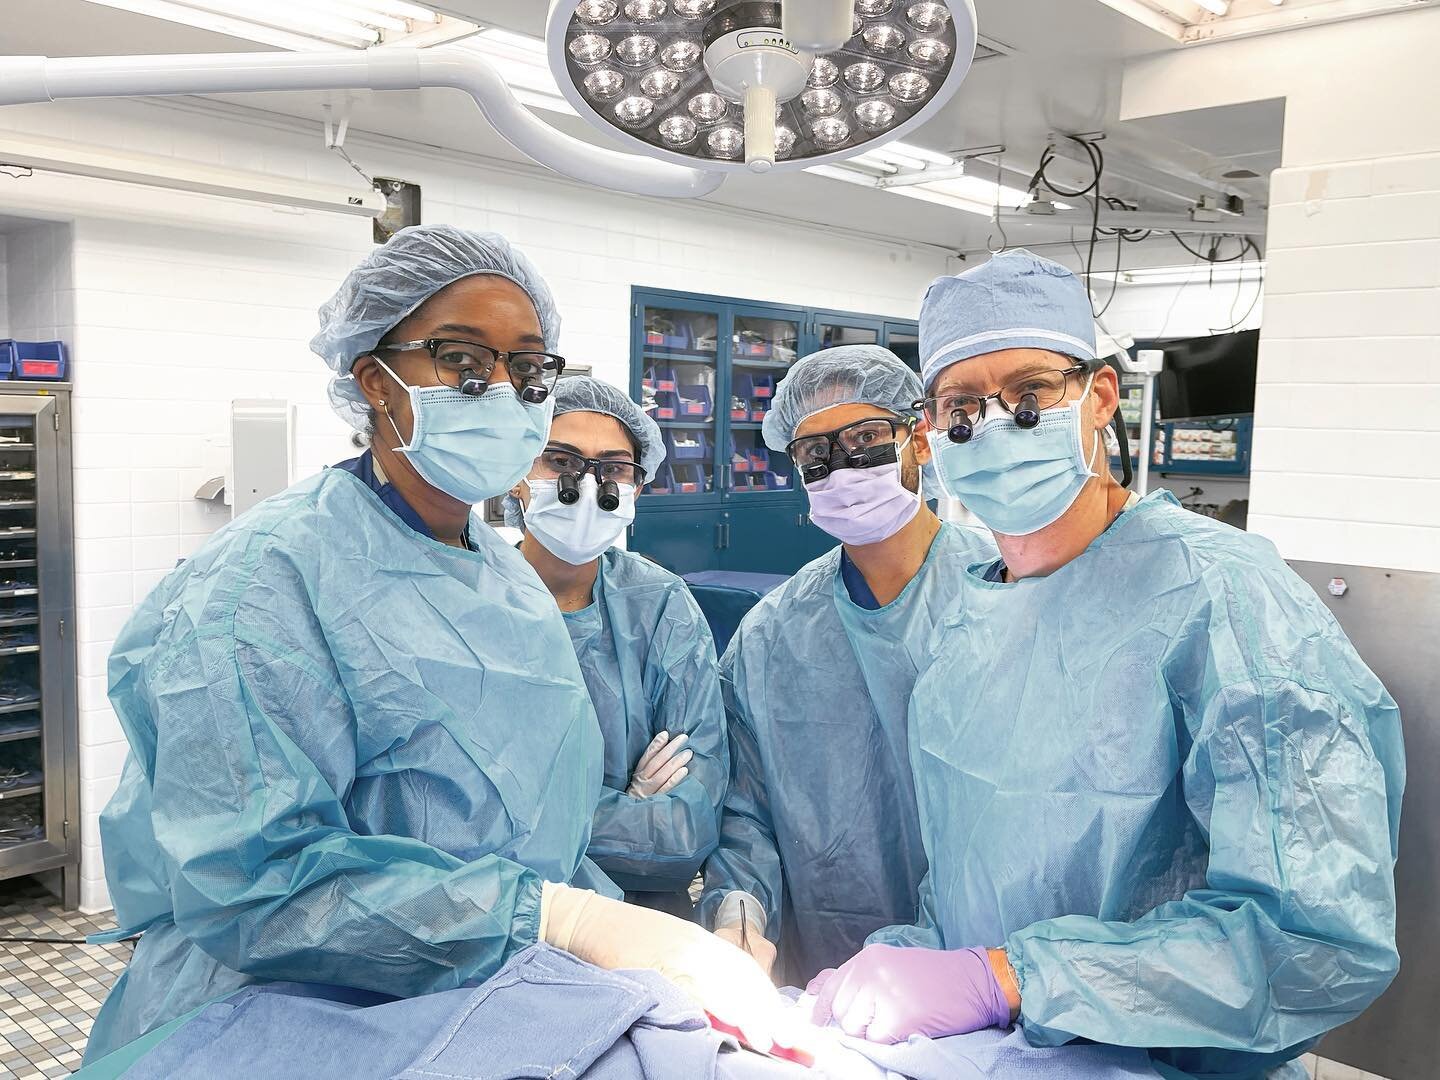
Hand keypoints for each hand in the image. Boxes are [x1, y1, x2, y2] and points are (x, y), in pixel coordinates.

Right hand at [542, 883, 785, 1050]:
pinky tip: (734, 1024)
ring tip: (778, 1041)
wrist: (589, 921)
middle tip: (804, 1046)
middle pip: (747, 983)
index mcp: (705, 947)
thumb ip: (703, 982)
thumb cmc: (629, 942)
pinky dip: (718, 1007)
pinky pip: (695, 989)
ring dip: (755, 1015)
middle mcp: (700, 948)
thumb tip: (734, 1018)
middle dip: (776, 1016)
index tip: (800, 1036)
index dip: (774, 1007)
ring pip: (728, 986)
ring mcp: (682, 955)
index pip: (750, 978)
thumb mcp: (672, 958)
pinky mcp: (661, 965)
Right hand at [626, 731, 691, 797]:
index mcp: (637, 776)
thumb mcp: (638, 783)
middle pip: (657, 763)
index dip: (655, 745)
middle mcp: (641, 782)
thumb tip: (665, 752)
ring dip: (675, 762)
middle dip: (671, 749)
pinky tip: (684, 771)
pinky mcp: (655, 803)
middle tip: (684, 738)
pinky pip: (666, 790)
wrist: (629, 821)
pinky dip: (674, 779)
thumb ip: (648, 770)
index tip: (665, 734)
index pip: (646, 757)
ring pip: (662, 774)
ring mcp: (648, 793)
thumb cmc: (637, 800)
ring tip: (688, 752)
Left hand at [805, 944, 1012, 1043]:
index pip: (832, 987)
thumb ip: (858, 977)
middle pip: (842, 1011)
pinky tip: (907, 1025)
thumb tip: (818, 991)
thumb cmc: (934, 976)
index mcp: (868, 957)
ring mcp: (883, 994)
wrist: (974, 981)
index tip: (815, 1023)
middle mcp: (871, 971)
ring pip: (855, 1028)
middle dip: (856, 1022)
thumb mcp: (890, 965)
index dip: (822, 1009)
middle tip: (881, 1017)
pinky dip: (888, 1041)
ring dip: (871, 1031)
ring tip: (896, 1018)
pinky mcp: (898, 1018)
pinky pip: (876, 1041)